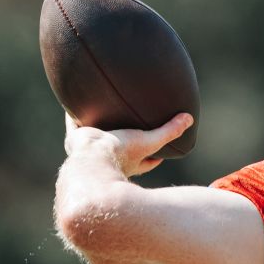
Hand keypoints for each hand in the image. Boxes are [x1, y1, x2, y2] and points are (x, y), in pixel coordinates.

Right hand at [63, 111, 193, 176]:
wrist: (91, 159)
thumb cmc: (122, 155)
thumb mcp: (150, 142)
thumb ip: (170, 131)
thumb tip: (189, 118)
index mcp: (129, 163)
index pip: (146, 159)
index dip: (153, 149)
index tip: (160, 139)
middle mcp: (109, 158)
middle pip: (120, 146)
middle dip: (124, 135)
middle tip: (130, 120)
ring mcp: (90, 150)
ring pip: (97, 135)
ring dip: (99, 124)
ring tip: (103, 108)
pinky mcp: (76, 140)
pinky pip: (74, 123)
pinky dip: (75, 113)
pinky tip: (76, 100)